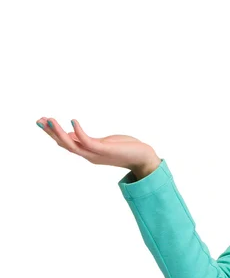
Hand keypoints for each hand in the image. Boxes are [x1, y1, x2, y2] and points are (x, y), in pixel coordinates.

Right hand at [37, 117, 157, 170]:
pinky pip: (87, 141)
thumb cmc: (125, 148)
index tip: (42, 121)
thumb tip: (73, 133)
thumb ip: (88, 140)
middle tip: (39, 120)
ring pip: (71, 145)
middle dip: (51, 133)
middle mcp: (89, 155)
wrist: (143, 157)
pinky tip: (73, 121)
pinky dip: (79, 132)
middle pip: (64, 144)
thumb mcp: (103, 142)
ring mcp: (96, 154)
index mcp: (88, 152)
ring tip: (49, 120)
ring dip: (59, 133)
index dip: (53, 133)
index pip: (66, 143)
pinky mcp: (105, 150)